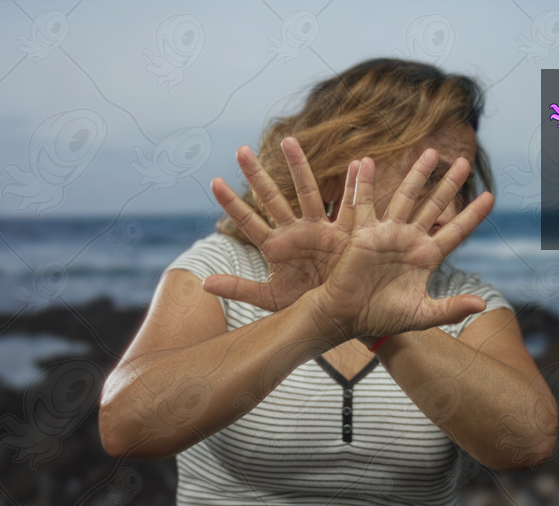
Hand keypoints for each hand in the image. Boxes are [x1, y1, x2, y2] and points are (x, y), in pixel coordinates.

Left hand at [204, 137, 358, 310]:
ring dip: (298, 166)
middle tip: (240, 150)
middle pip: (272, 197)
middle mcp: (294, 232)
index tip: (214, 182)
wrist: (338, 312)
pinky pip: (347, 205)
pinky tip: (355, 164)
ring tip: (288, 140)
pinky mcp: (343, 234)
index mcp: (275, 246)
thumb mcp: (270, 299)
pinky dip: (353, 185)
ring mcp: (318, 229)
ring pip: (306, 191)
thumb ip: (239, 289)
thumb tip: (203, 283)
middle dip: (256, 174)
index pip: (248, 220)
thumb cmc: (305, 304)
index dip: (231, 202)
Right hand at [313, 149, 494, 339]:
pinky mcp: (364, 233)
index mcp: (427, 257)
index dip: (473, 214)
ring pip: (406, 197)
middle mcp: (410, 240)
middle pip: (434, 205)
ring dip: (417, 175)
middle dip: (449, 184)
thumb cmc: (383, 318)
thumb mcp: (421, 315)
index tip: (490, 196)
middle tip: (463, 162)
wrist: (348, 318)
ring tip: (430, 152)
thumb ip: (451, 309)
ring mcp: (388, 233)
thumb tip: (482, 304)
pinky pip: (364, 203)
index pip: (456, 230)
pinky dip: (364, 183)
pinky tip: (367, 162)